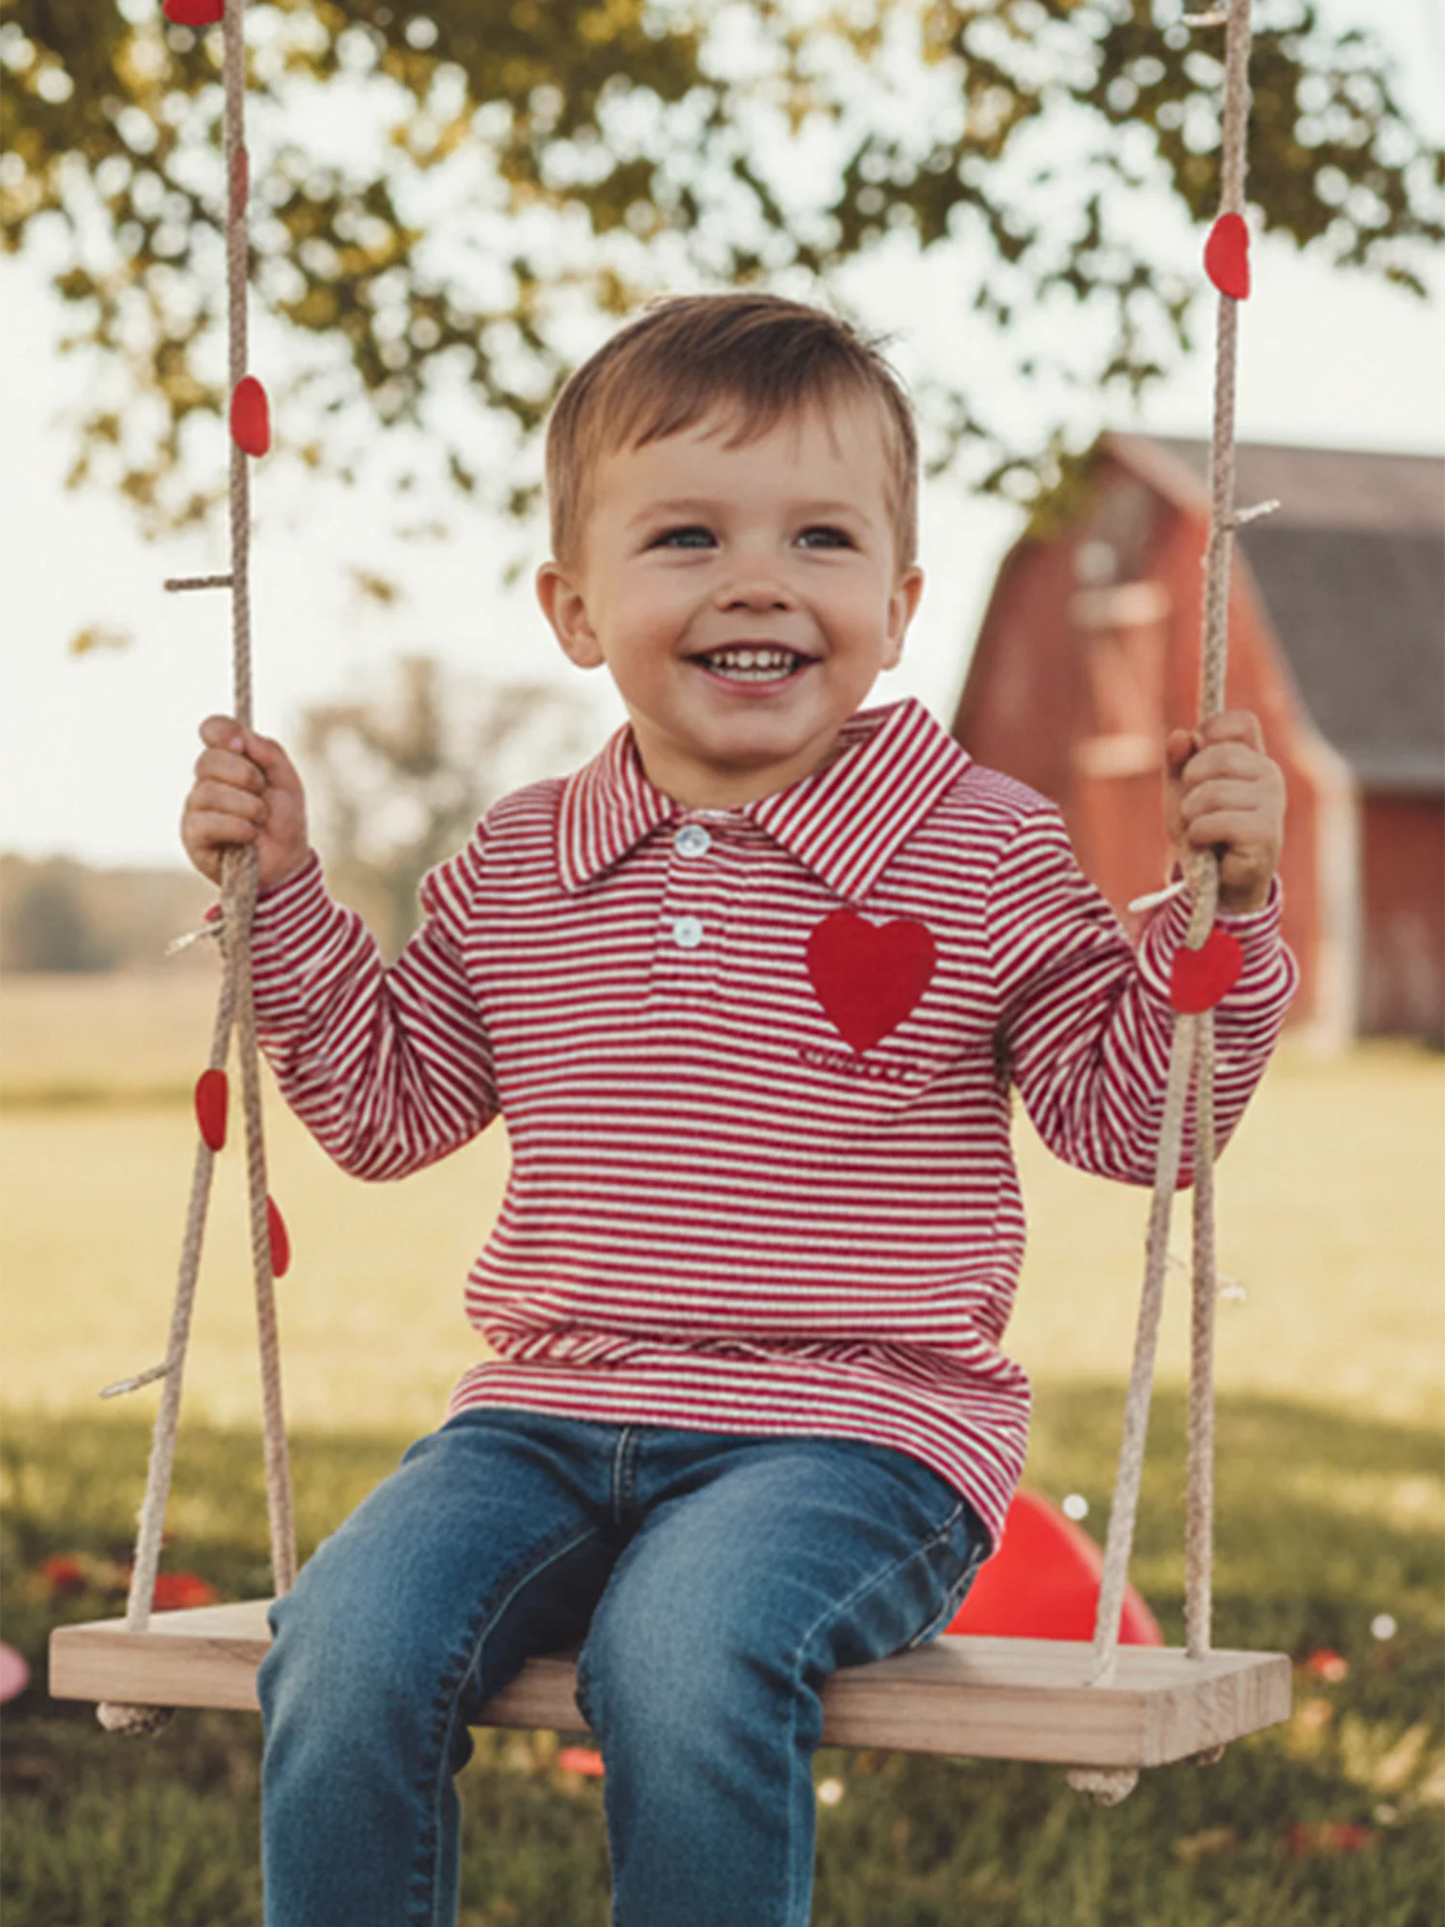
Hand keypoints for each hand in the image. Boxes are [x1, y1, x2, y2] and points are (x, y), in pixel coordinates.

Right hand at [181, 716, 312, 890]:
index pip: (213, 730)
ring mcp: (196, 807)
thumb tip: (242, 735)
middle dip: (245, 776)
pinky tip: (249, 836)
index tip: (240, 743)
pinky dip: (236, 827)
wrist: (287, 863)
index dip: (221, 730)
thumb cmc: (284, 820)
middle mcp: (208, 780)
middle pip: (209, 760)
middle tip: (262, 793)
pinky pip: (206, 822)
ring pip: (209, 792)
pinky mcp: (192, 835)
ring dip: (246, 806)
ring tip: (260, 820)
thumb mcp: (288, 782)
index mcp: (230, 761)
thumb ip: (270, 753)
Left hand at [1164, 710, 1283, 914]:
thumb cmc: (1202, 832)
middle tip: (1195, 809)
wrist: (1219, 882)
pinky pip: (1213, 822)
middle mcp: (1269, 774)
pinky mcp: (1264, 832)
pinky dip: (1198, 835)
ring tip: (1201, 830)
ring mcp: (1271, 803)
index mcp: (1253, 758)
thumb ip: (1178, 761)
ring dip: (1191, 816)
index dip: (1210, 732)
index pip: (1240, 721)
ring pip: (1211, 792)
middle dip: (1190, 784)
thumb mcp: (1182, 792)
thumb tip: (1181, 735)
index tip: (1196, 759)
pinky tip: (1208, 845)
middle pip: (1217, 756)